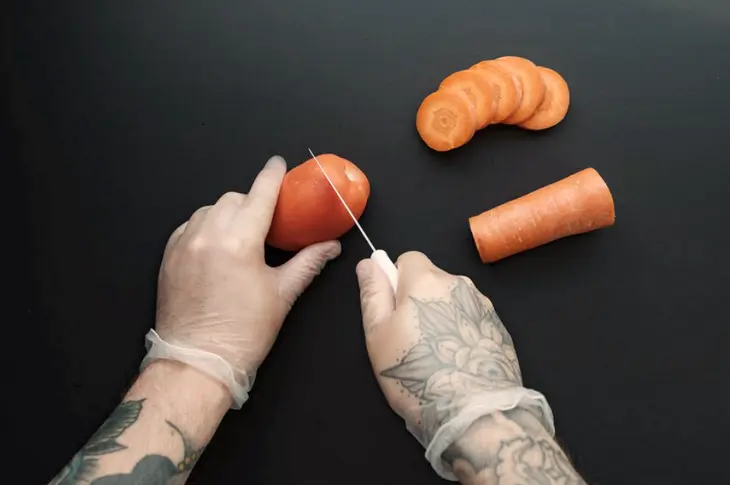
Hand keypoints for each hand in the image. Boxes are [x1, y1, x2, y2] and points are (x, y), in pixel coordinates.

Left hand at [148, 156, 340, 406]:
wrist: (198, 362)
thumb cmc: (243, 332)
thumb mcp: (283, 294)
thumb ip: (308, 262)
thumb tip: (331, 246)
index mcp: (239, 240)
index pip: (259, 195)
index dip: (272, 176)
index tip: (278, 164)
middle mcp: (207, 235)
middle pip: (233, 199)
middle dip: (252, 202)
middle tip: (267, 220)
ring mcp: (183, 244)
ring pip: (209, 210)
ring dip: (227, 213)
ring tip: (241, 235)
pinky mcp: (169, 256)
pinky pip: (189, 226)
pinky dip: (205, 227)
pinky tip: (217, 245)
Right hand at [356, 252, 552, 477]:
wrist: (475, 412)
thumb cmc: (418, 374)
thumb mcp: (378, 335)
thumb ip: (372, 293)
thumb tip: (368, 264)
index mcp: (426, 280)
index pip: (408, 258)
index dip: (396, 281)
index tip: (393, 311)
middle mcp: (459, 284)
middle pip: (432, 279)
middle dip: (419, 300)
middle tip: (410, 339)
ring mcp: (484, 306)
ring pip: (453, 300)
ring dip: (442, 316)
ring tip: (436, 355)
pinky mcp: (500, 328)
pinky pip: (472, 320)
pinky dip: (462, 332)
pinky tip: (457, 362)